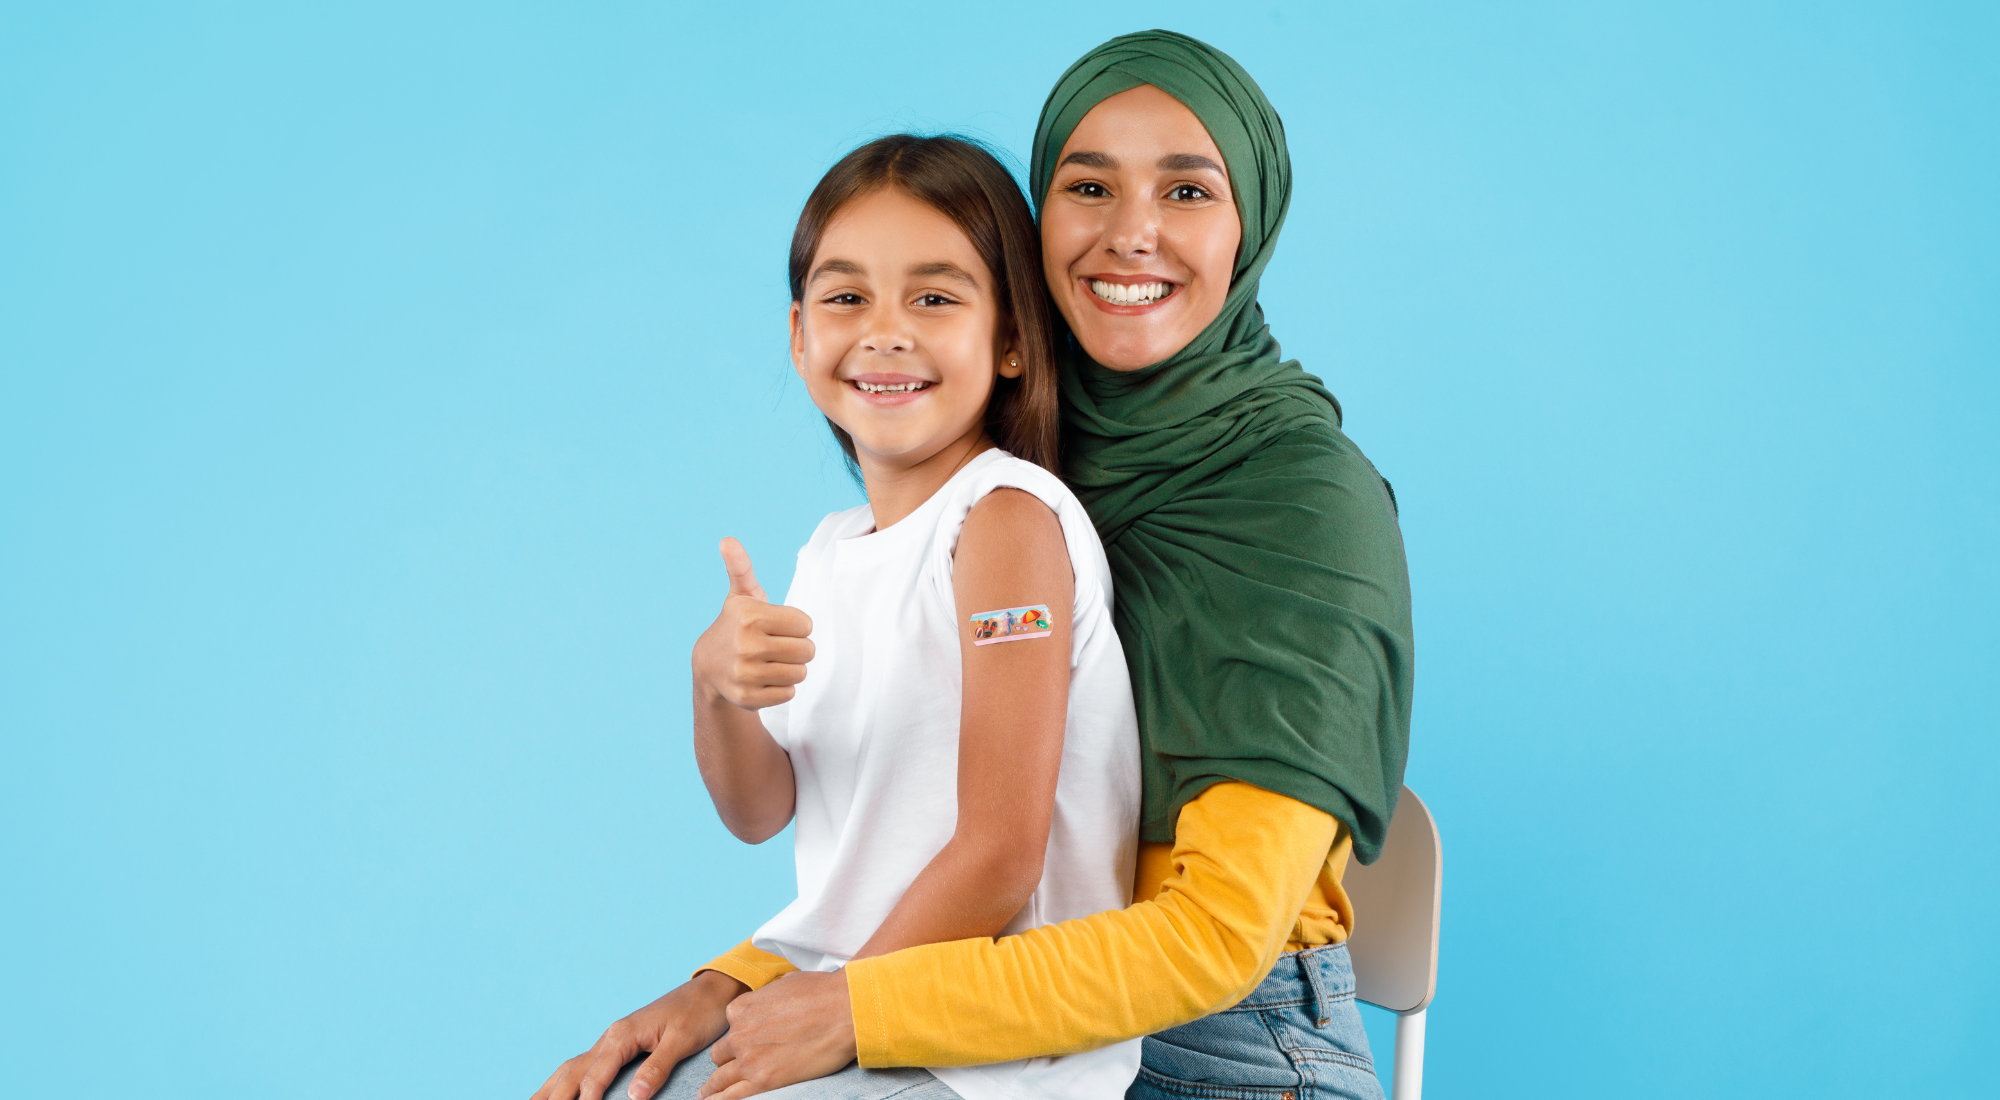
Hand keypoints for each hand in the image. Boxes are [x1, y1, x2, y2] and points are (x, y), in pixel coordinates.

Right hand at [531, 970, 747, 1099]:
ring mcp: (612, 1040)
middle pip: (573, 1071)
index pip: (595, 1074)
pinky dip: (567, 1080)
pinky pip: (585, 1065)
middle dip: (554, 1096)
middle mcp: (611, 1037)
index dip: (586, 1098)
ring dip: (551, 1089)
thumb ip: (657, 1067)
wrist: (710, 992)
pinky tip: (560, 1092)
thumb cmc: (699, 1013)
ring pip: (572, 1067)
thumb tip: (634, 1095)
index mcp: (622, 1034)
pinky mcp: (619, 1045)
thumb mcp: (682, 1041)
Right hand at [693, 538, 813, 710]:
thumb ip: (741, 567)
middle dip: (799, 648)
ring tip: (772, 662)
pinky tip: (764, 679)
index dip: (797, 626)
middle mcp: (746, 644)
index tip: (778, 627)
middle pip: (807, 650)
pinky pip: (789, 693)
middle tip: (778, 646)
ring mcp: (745, 673)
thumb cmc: (736, 626)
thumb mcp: (740, 595)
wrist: (708, 667)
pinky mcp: (747, 697)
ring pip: (800, 673)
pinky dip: (782, 688)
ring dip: (792, 668)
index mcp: (750, 615)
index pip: (806, 624)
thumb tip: (727, 540)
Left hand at [696, 971, 857, 1098]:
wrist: (844, 1009)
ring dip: (713, 1088)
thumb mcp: (785, 983)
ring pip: (719, 1079)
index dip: (738, 1035)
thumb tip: (771, 1001)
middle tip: (731, 1069)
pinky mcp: (763, 1080)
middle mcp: (739, 1033)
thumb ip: (767, 998)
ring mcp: (748, 1059)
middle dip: (727, 1060)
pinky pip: (731, 1097)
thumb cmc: (822, 993)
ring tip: (706, 1096)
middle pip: (721, 1054)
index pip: (729, 1027)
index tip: (744, 1043)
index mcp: (742, 1008)